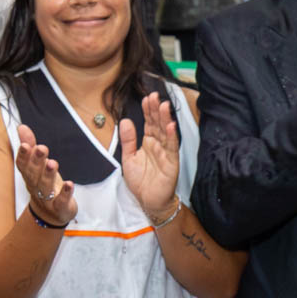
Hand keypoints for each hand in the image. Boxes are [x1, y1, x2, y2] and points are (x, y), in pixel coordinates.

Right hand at [14, 125, 76, 226]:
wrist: (51, 215)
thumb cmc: (44, 185)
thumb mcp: (37, 165)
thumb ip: (31, 146)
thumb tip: (22, 127)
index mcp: (29, 175)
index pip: (23, 165)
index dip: (23, 156)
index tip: (25, 145)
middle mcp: (35, 187)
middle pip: (34, 174)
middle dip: (37, 162)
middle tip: (42, 149)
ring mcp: (47, 199)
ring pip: (45, 187)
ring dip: (49, 175)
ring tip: (53, 163)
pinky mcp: (60, 207)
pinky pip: (61, 201)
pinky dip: (65, 193)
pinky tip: (70, 184)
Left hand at [119, 93, 179, 220]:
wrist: (149, 201)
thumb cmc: (141, 181)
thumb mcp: (128, 158)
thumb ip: (128, 140)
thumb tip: (124, 121)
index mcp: (148, 142)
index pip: (149, 122)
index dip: (148, 110)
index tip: (146, 97)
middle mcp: (159, 144)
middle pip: (158, 124)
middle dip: (156, 110)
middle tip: (154, 96)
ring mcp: (166, 153)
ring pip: (166, 133)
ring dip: (165, 119)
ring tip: (163, 106)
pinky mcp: (172, 163)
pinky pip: (172, 148)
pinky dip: (172, 137)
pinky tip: (171, 126)